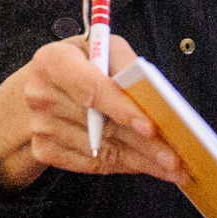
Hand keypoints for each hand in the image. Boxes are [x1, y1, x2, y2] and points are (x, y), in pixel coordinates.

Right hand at [0, 34, 182, 191]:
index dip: (122, 109)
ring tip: (171, 167)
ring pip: (101, 150)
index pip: (92, 88)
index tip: (150, 127)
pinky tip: (147, 167)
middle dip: (143, 144)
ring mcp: (40, 126)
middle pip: (100, 126)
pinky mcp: (43, 150)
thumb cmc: (85, 63)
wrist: (44, 86)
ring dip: (140, 161)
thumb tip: (159, 102)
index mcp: (52, 61)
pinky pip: (91, 165)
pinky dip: (123, 166)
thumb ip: (128, 67)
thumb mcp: (104, 50)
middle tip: (176, 158)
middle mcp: (40, 94)